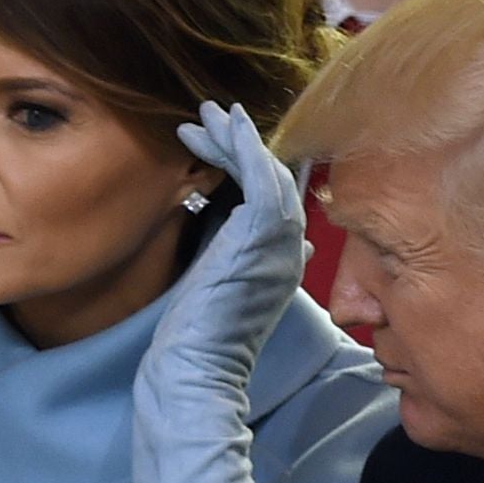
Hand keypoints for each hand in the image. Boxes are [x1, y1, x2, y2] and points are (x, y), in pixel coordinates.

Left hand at [148, 101, 306, 401]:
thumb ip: (238, 257)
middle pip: (273, 179)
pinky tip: (224, 125)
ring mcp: (279, 243)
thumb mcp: (220, 288)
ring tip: (206, 113)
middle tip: (209, 115)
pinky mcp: (262, 236)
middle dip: (238, 143)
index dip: (247, 166)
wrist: (196, 369)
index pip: (273, 200)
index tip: (216, 143)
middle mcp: (287, 250)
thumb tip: (265, 237)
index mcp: (280, 263)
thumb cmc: (196, 340)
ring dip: (236, 137)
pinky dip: (244, 147)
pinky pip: (260, 178)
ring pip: (267, 172)